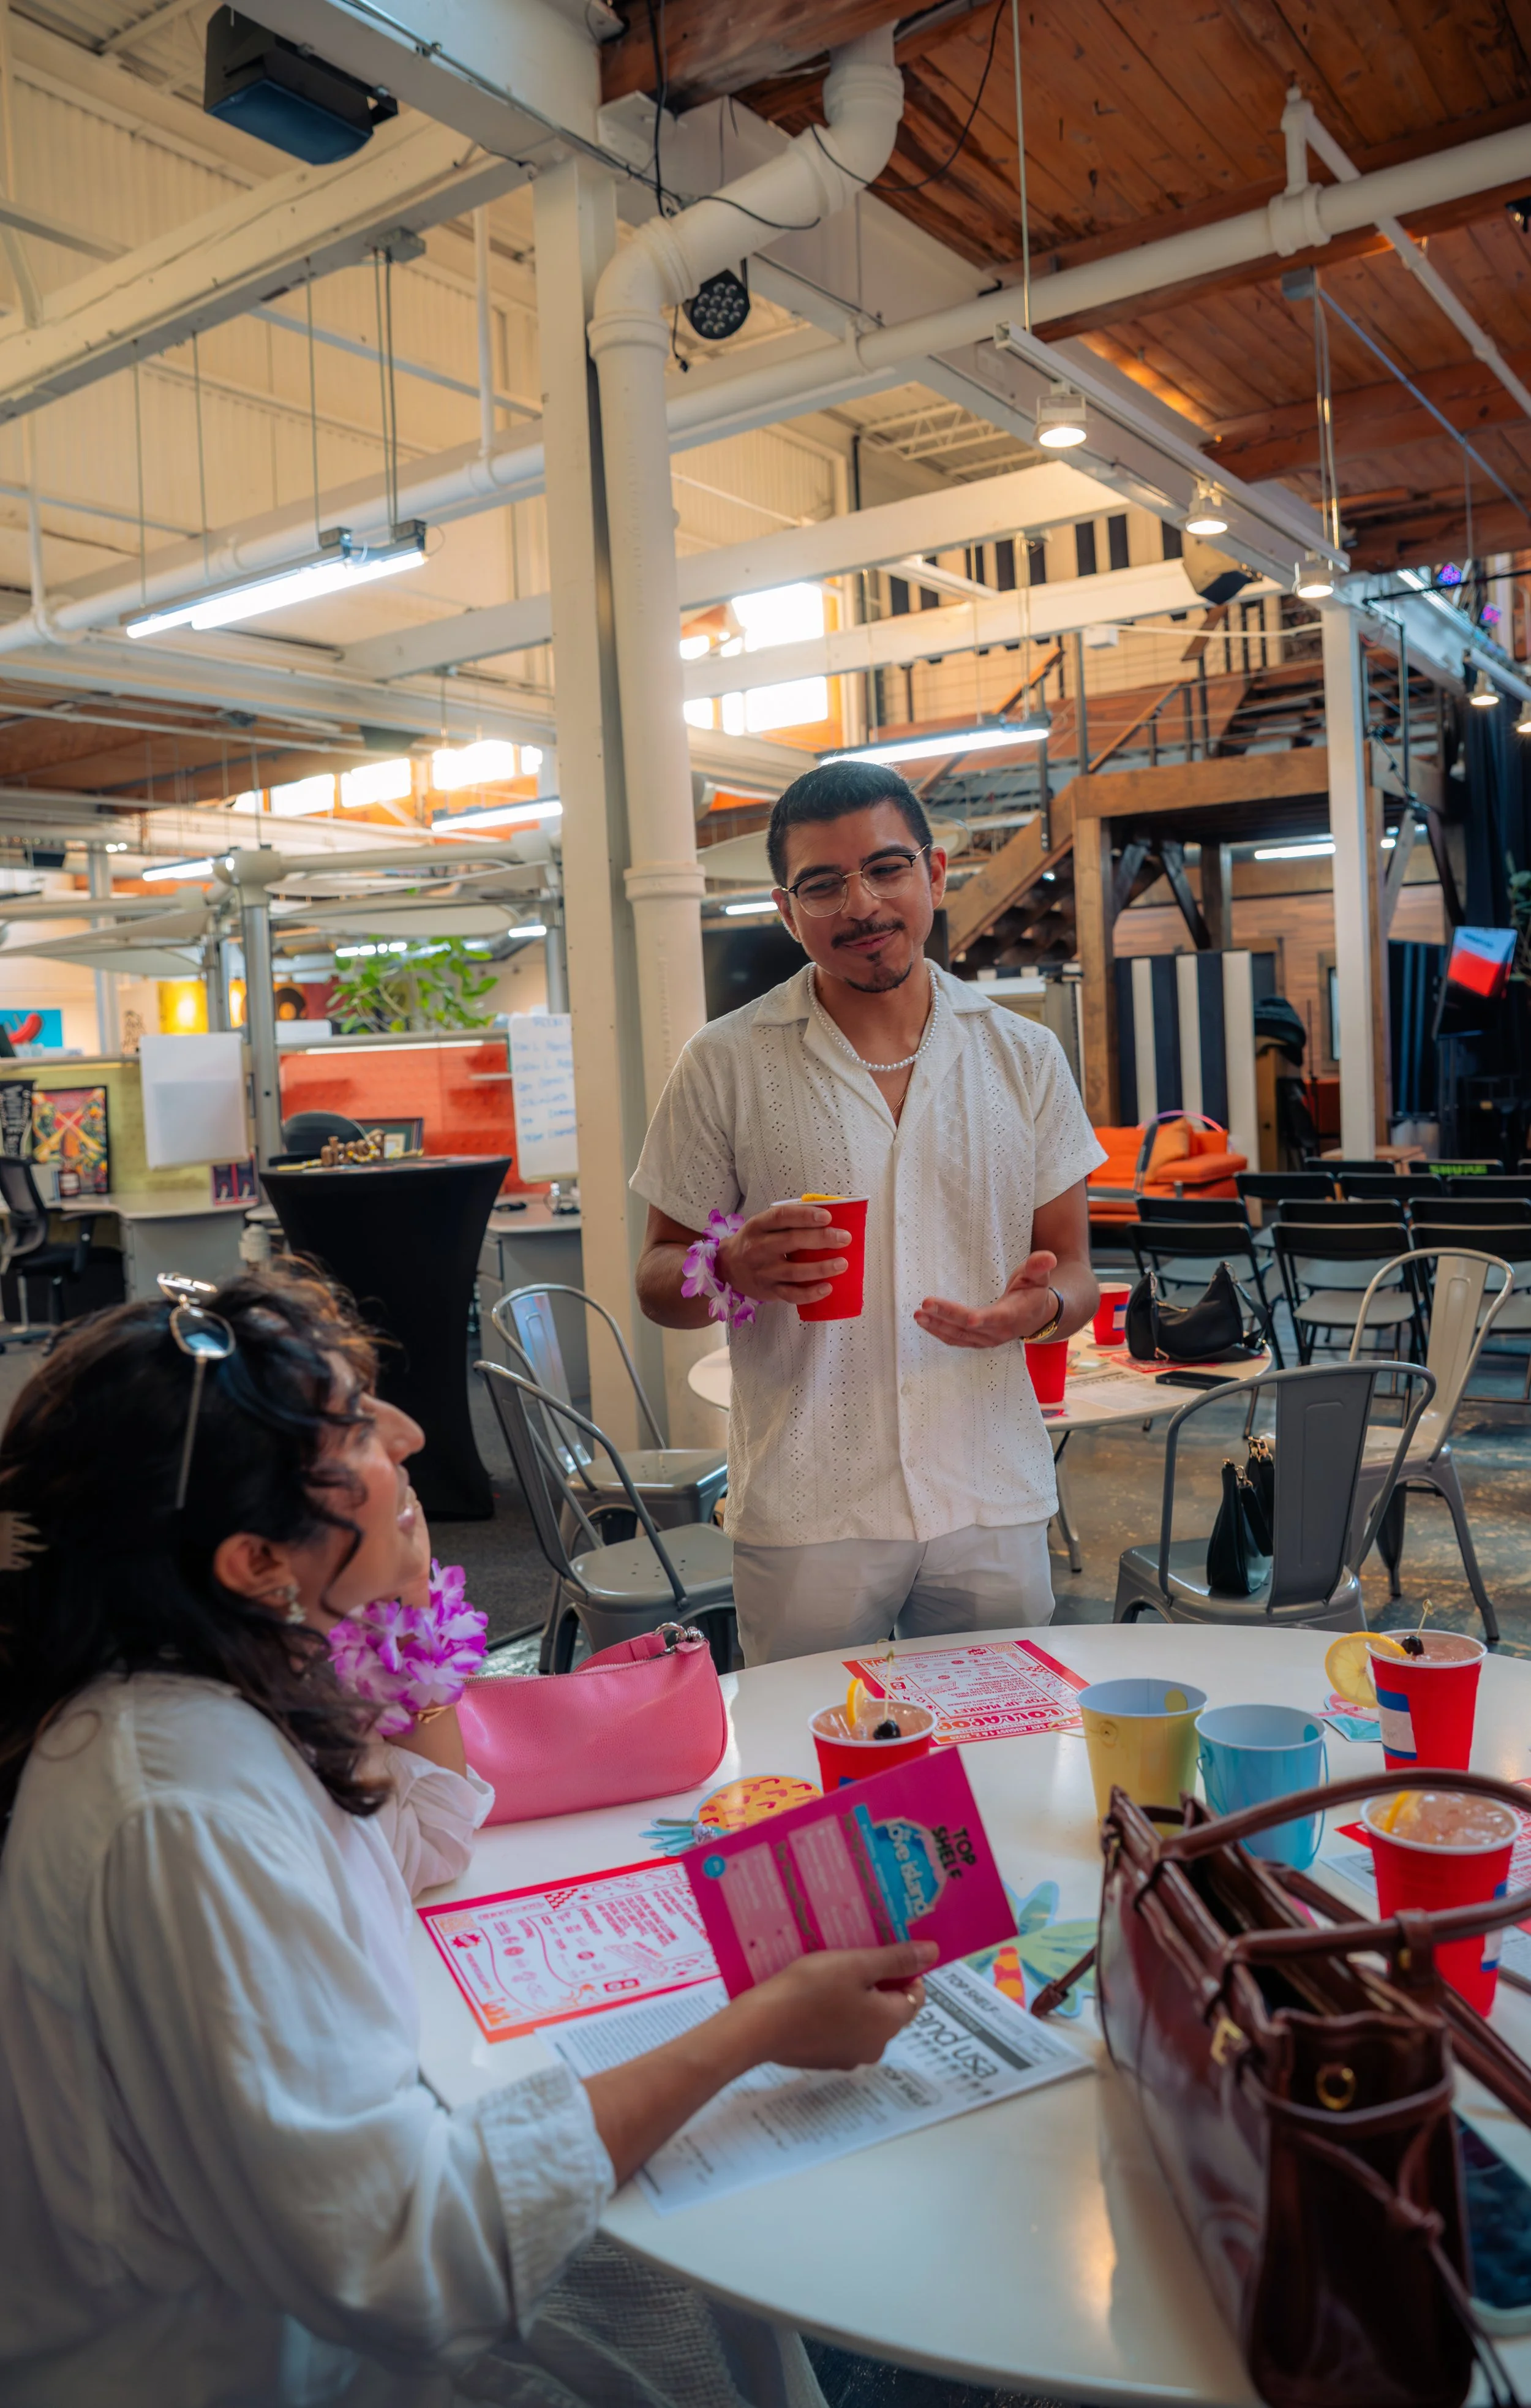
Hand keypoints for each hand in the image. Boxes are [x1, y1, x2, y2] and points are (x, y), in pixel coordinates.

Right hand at [716, 1203, 852, 1307]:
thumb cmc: (754, 1241)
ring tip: (842, 1264)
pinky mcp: (769, 1291)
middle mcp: (758, 1248)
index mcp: (758, 1226)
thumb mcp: (762, 1225)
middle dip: (821, 1239)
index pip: (781, 1217)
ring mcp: (764, 1272)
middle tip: (844, 1238)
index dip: (805, 1216)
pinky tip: (828, 1288)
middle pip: (791, 1242)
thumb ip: (787, 1221)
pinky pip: (792, 1295)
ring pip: (794, 1272)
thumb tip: (826, 1217)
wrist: (728, 1267)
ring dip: (821, 1268)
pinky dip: (810, 1293)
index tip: (827, 1216)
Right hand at [735, 1940, 936, 2070]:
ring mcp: (848, 2057)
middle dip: (875, 1983)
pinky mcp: (824, 2059)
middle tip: (850, 1958)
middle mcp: (875, 2047)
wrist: (758, 2027)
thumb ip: (896, 1959)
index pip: (914, 1995)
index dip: (902, 1971)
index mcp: (889, 2023)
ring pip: (863, 2019)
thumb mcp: (855, 1964)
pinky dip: (834, 2014)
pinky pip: (840, 2031)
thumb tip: (933, 1953)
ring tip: (829, 1973)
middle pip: (888, 2008)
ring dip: (854, 1997)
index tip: (877, 1951)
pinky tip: (813, 1997)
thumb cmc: (810, 1990)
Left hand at [914, 1249, 1060, 1350]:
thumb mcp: (1039, 1277)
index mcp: (1014, 1315)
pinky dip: (939, 1332)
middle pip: (970, 1327)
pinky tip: (924, 1322)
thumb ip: (1039, 1267)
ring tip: (918, 1314)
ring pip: (959, 1336)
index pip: (997, 1318)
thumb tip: (1048, 1257)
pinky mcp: (976, 1340)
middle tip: (925, 1305)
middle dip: (947, 1316)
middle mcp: (998, 1331)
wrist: (1035, 1316)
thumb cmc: (1033, 1293)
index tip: (969, 1319)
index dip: (983, 1320)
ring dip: (937, 1326)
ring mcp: (986, 1339)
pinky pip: (955, 1339)